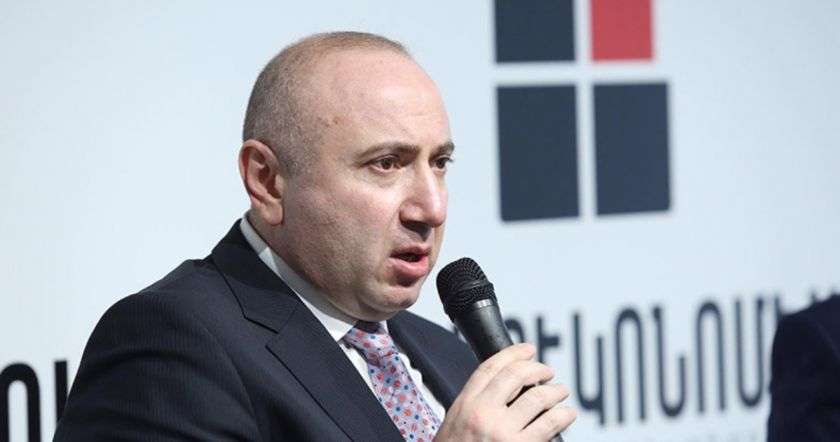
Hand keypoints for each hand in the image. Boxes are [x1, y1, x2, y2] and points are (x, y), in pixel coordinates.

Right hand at [434, 343, 575, 440]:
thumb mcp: (454, 426)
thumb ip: (475, 406)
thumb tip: (503, 390)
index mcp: (465, 405)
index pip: (490, 367)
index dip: (512, 353)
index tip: (527, 349)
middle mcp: (483, 414)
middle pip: (516, 375)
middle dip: (537, 368)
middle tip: (548, 372)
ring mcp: (502, 432)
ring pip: (538, 398)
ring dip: (556, 391)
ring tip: (561, 392)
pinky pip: (550, 425)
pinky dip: (562, 416)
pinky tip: (566, 415)